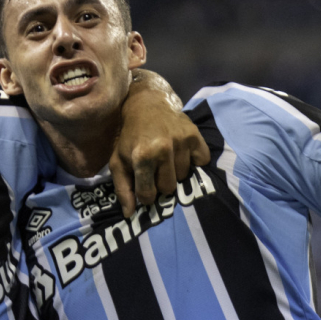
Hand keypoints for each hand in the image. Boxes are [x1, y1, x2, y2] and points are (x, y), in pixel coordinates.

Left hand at [111, 97, 210, 216]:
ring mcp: (181, 141)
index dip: (145, 195)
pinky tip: (181, 153)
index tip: (143, 186)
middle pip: (169, 188)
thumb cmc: (130, 136)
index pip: (148, 195)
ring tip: (167, 159)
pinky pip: (202, 162)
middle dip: (161, 184)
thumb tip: (130, 215)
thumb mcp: (118, 161)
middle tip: (155, 171)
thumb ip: (123, 189)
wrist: (146, 104)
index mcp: (142, 157)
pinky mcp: (195, 135)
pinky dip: (194, 161)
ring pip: (185, 177)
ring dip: (176, 172)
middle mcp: (164, 149)